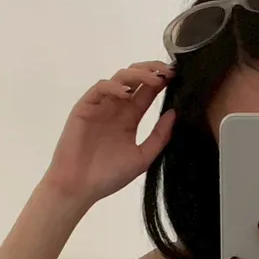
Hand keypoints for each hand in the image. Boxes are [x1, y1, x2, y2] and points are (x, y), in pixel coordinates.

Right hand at [43, 61, 176, 204]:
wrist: (79, 188)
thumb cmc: (109, 176)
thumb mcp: (142, 158)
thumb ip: (159, 136)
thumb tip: (175, 113)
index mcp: (130, 117)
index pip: (148, 92)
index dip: (162, 82)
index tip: (178, 77)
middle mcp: (117, 107)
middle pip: (135, 79)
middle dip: (153, 70)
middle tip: (169, 72)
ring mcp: (101, 106)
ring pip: (119, 78)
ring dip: (138, 75)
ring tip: (155, 80)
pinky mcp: (85, 107)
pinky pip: (100, 89)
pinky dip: (113, 87)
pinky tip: (127, 93)